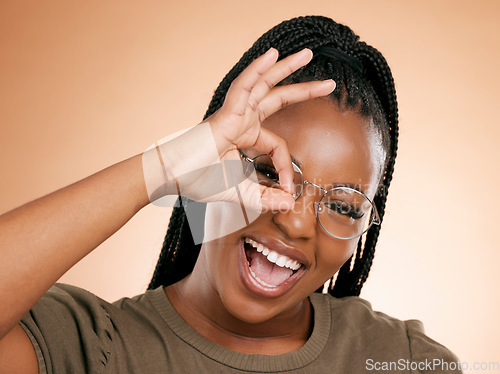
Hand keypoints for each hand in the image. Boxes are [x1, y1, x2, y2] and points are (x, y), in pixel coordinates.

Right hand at [144, 48, 334, 211]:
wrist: (171, 177)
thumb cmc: (197, 180)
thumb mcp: (239, 193)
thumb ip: (264, 198)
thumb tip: (289, 203)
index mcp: (245, 136)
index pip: (278, 146)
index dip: (287, 169)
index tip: (288, 192)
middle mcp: (242, 120)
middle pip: (278, 98)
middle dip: (304, 90)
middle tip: (330, 84)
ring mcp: (234, 114)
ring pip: (264, 84)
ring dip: (286, 68)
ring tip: (307, 54)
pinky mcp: (225, 114)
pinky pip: (243, 87)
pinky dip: (256, 70)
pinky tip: (271, 54)